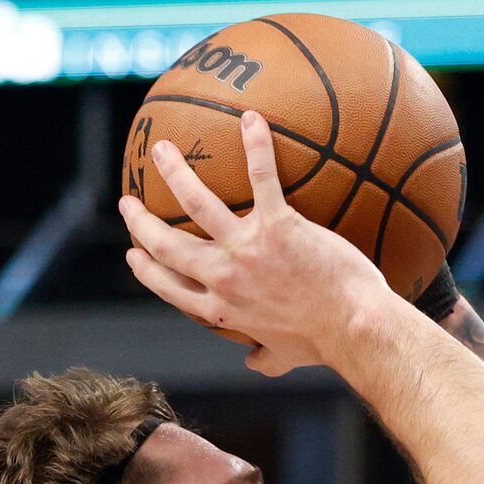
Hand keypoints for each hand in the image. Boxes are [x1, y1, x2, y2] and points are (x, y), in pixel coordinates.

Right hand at [119, 110, 397, 376]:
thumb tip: (254, 363)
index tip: (134, 255)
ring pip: (197, 203)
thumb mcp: (285, 357)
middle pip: (168, 246)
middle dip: (142, 221)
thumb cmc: (325, 344)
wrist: (354, 329)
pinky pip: (263, 177)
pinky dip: (256, 145)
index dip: (147, 271)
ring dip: (174, 173)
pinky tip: (251, 119)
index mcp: (222, 309)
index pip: (171, 288)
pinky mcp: (279, 225)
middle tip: (129, 203)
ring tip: (160, 149)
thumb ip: (264, 358)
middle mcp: (225, 278)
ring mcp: (248, 248)